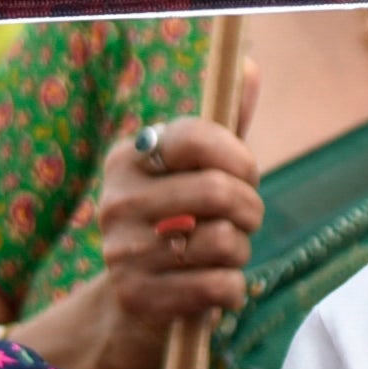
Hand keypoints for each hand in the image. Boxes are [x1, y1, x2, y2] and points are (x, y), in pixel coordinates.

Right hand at [89, 112, 264, 333]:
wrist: (132, 302)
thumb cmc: (177, 222)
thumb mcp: (193, 173)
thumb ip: (224, 126)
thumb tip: (251, 66)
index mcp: (127, 159)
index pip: (197, 138)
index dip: (239, 157)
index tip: (245, 174)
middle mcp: (117, 201)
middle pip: (220, 191)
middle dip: (250, 208)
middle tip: (246, 218)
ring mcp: (124, 252)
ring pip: (225, 241)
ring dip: (241, 252)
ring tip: (223, 254)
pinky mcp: (140, 297)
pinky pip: (220, 286)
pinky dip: (233, 289)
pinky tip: (215, 286)